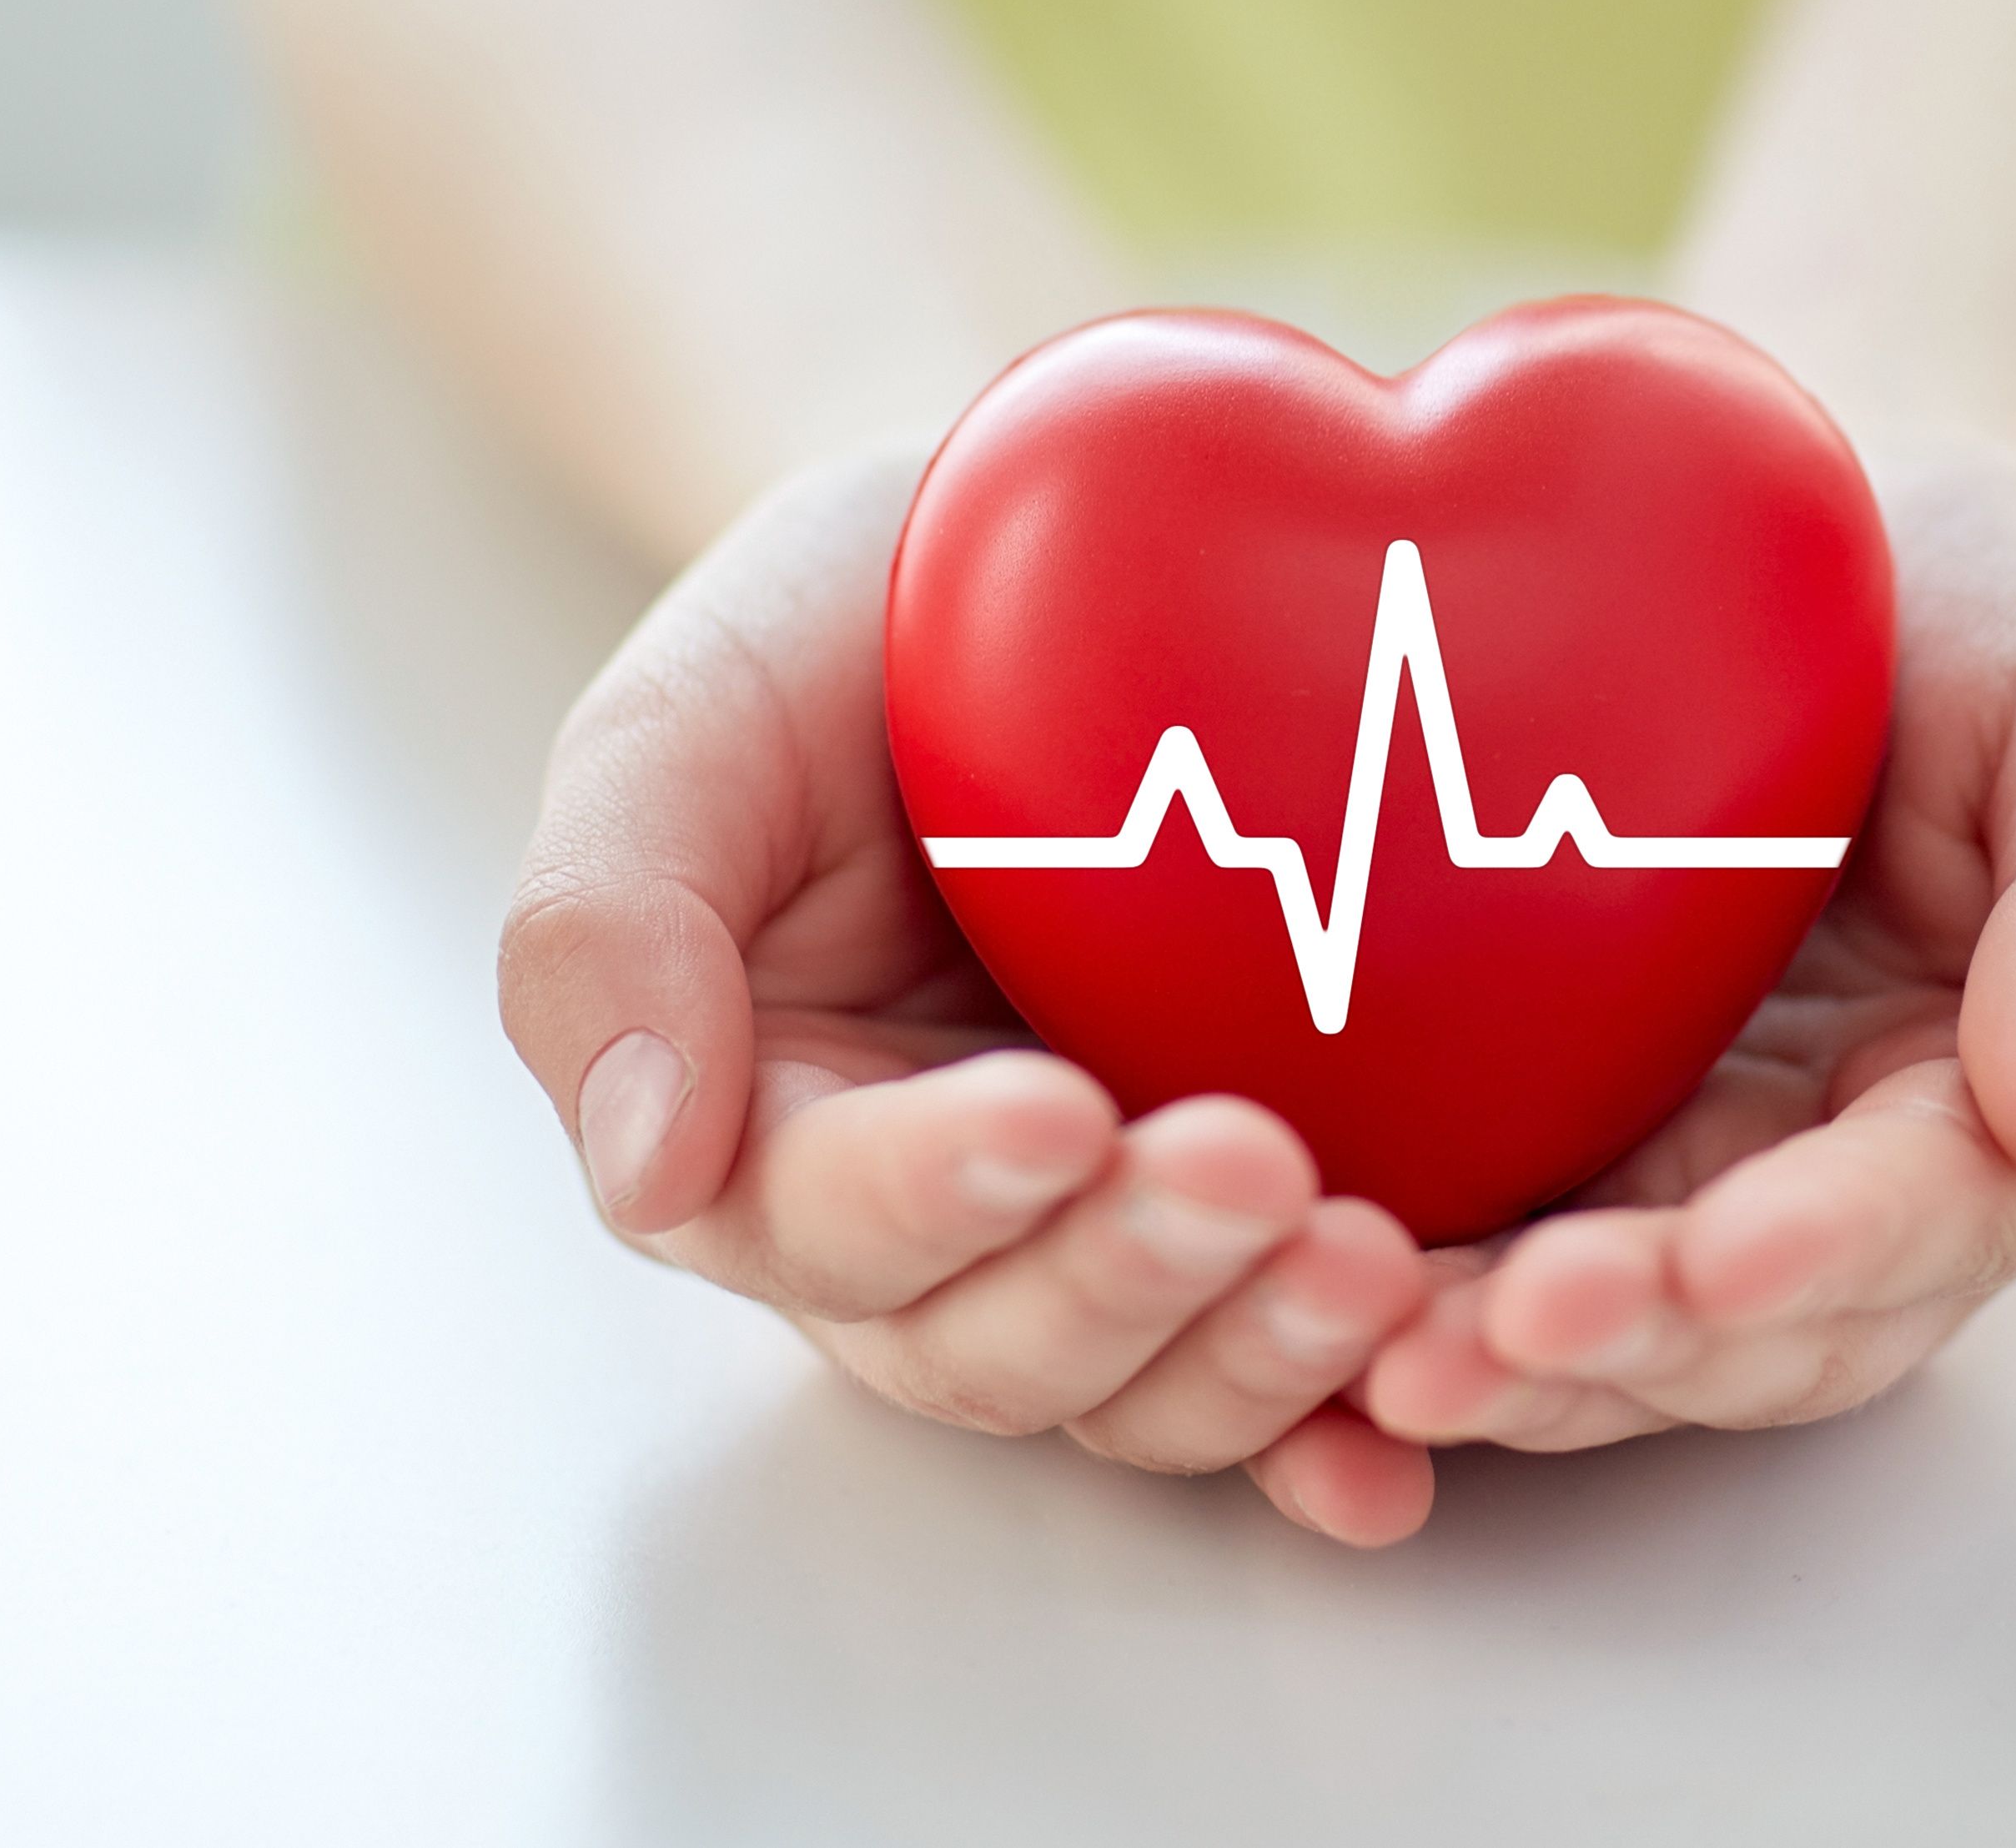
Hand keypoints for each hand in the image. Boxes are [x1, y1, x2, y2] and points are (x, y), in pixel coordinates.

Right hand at [499, 449, 1437, 1547]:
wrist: (1067, 567)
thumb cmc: (854, 636)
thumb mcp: (697, 721)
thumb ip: (610, 922)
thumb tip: (649, 1166)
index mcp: (772, 1129)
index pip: (825, 1220)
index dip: (931, 1191)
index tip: (1052, 1109)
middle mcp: (935, 1231)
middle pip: (1000, 1343)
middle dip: (1125, 1275)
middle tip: (1253, 1169)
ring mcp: (1103, 1240)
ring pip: (1152, 1384)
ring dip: (1257, 1356)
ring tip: (1372, 1262)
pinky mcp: (1257, 1232)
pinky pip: (1297, 1379)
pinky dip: (1347, 1427)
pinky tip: (1406, 1448)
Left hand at [1351, 439, 2015, 1459]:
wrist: (1784, 538)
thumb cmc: (1969, 607)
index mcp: (2010, 1107)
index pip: (1934, 1218)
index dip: (1832, 1251)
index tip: (1720, 1255)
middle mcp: (1854, 1186)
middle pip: (1763, 1332)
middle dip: (1635, 1347)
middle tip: (1486, 1341)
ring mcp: (1699, 1177)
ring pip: (1625, 1338)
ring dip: (1513, 1372)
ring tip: (1386, 1365)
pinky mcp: (1562, 1146)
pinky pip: (1495, 1259)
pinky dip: (1419, 1304)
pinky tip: (1319, 1311)